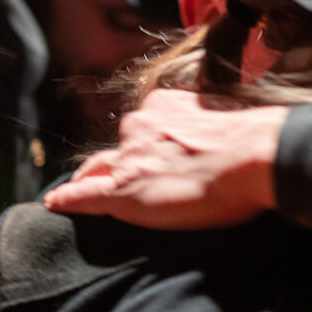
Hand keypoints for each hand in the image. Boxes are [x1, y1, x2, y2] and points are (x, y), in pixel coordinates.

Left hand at [45, 90, 287, 229]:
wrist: (254, 156)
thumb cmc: (254, 143)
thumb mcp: (229, 123)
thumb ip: (212, 128)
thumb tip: (226, 139)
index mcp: (167, 106)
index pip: (145, 129)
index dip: (145, 145)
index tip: (150, 156)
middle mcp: (141, 126)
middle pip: (120, 148)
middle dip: (118, 162)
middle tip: (121, 178)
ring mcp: (130, 159)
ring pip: (100, 170)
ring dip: (92, 181)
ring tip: (79, 193)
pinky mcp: (125, 191)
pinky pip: (86, 197)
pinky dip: (70, 200)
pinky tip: (56, 205)